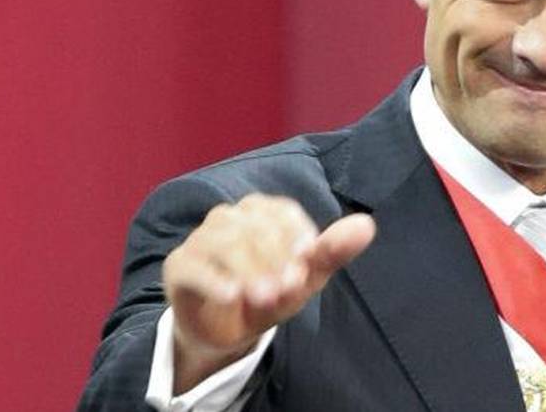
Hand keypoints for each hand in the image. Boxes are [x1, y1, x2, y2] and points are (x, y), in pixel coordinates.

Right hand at [162, 193, 375, 391]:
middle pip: (254, 228)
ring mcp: (200, 240)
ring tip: (267, 297)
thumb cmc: (268, 295)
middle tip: (290, 288)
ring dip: (249, 269)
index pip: (281, 212)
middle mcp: (229, 218)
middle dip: (274, 258)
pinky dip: (214, 280)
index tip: (306, 263)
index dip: (295, 235)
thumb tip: (367, 224)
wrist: (225, 332)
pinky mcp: (179, 266)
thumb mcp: (303, 279)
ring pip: (224, 242)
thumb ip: (331, 251)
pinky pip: (194, 266)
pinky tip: (233, 296)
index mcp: (261, 213)